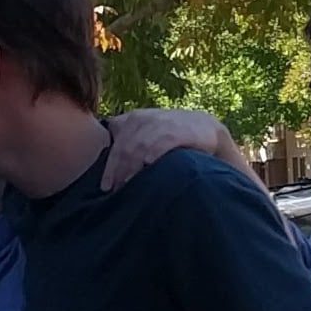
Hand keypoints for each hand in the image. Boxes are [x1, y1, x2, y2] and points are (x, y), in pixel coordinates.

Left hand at [102, 106, 245, 188]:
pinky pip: (161, 143)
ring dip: (131, 168)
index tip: (105, 187)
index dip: (109, 167)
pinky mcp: (177, 131)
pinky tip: (147, 165)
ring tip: (127, 185)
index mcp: (132, 119)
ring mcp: (160, 124)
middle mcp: (143, 119)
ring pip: (139, 147)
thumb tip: (109, 169)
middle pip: (124, 148)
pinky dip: (152, 153)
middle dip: (118, 171)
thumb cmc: (171, 135)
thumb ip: (128, 142)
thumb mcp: (147, 132)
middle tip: (115, 191)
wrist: (205, 127)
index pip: (115, 145)